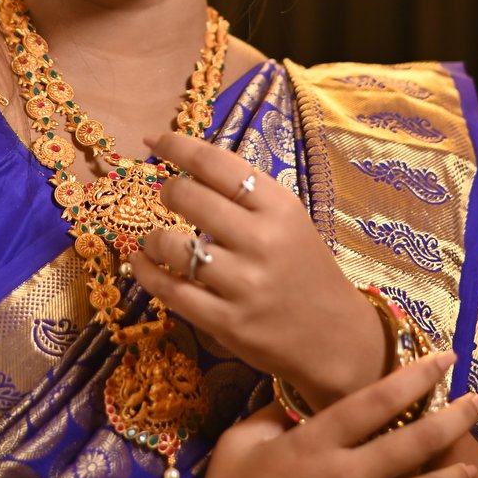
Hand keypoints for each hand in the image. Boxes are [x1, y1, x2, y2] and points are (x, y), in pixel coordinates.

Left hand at [130, 131, 385, 405]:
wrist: (336, 337)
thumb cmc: (305, 269)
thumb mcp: (289, 220)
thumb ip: (246, 195)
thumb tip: (189, 164)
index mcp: (280, 207)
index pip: (216, 163)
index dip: (177, 146)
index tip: (154, 140)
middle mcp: (262, 240)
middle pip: (188, 196)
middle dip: (168, 191)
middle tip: (169, 196)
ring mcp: (243, 284)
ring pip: (173, 246)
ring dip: (155, 238)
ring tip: (158, 241)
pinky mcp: (227, 323)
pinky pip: (170, 290)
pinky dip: (146, 272)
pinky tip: (141, 262)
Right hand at [176, 353, 477, 477]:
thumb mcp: (243, 440)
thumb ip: (278, 414)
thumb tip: (305, 396)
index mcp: (313, 443)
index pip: (376, 401)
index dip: (415, 377)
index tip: (445, 359)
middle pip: (413, 443)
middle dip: (453, 418)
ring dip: (452, 477)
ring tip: (472, 466)